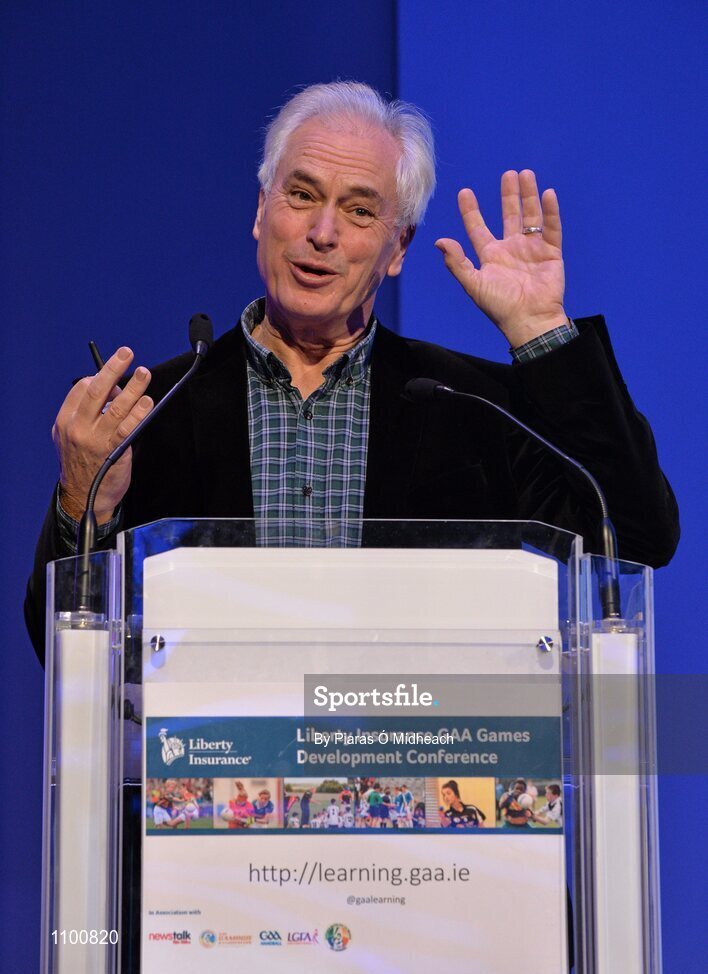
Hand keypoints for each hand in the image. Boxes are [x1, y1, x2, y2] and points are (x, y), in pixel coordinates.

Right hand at [52, 347, 152, 521]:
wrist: (85, 495)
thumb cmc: (82, 463)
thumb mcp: (70, 436)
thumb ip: (84, 414)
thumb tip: (110, 392)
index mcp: (66, 420)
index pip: (82, 389)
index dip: (101, 377)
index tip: (115, 375)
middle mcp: (79, 428)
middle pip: (97, 391)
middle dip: (113, 369)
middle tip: (126, 354)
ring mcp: (97, 440)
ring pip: (117, 407)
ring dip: (133, 388)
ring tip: (143, 374)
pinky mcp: (115, 451)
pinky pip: (129, 427)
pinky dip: (139, 413)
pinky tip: (147, 402)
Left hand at [435, 169, 566, 347]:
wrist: (529, 320)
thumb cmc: (500, 306)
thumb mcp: (474, 284)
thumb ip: (457, 263)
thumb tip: (439, 241)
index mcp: (491, 256)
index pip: (478, 228)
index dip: (470, 211)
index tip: (464, 192)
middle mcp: (511, 248)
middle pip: (509, 215)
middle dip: (508, 195)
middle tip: (508, 174)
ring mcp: (531, 249)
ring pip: (530, 216)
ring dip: (528, 196)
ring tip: (526, 174)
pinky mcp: (550, 253)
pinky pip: (551, 228)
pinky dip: (550, 212)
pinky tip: (547, 194)